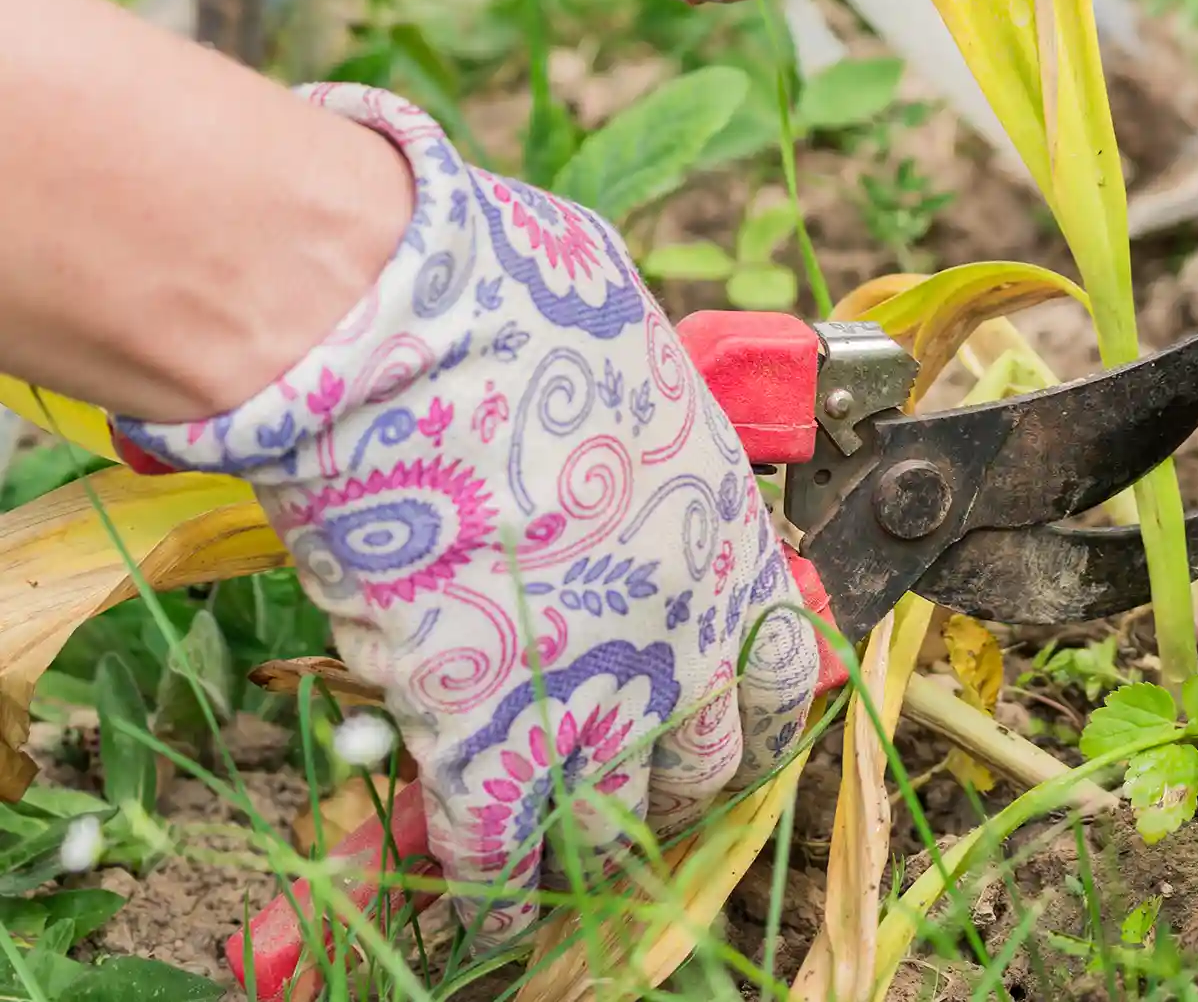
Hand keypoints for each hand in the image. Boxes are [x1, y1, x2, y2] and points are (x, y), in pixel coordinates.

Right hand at [110, 83, 820, 942]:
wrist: (406, 334)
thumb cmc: (516, 307)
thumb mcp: (635, 363)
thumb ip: (652, 422)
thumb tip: (630, 408)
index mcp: (727, 539)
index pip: (781, 671)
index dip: (749, 709)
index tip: (726, 723)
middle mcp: (682, 632)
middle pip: (706, 760)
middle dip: (674, 781)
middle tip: (639, 786)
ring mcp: (592, 693)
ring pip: (613, 821)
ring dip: (593, 843)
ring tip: (571, 854)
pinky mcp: (485, 732)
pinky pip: (498, 847)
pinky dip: (493, 884)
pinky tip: (490, 901)